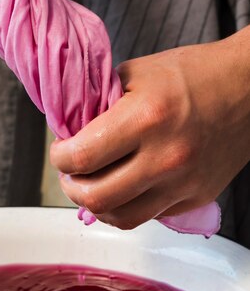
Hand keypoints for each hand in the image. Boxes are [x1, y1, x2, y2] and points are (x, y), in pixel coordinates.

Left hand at [50, 29, 249, 229]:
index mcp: (146, 118)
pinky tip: (122, 187)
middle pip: (96, 197)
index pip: (82, 156)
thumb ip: (99, 101)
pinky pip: (149, 216)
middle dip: (70, 186)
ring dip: (96, 204)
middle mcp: (165, 157)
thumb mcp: (137, 72)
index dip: (59, 158)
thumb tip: (70, 128)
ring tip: (90, 184)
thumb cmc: (194, 73)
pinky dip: (126, 206)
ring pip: (121, 218)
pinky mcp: (196, 197)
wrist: (247, 87)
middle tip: (69, 171)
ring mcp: (183, 183)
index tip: (60, 150)